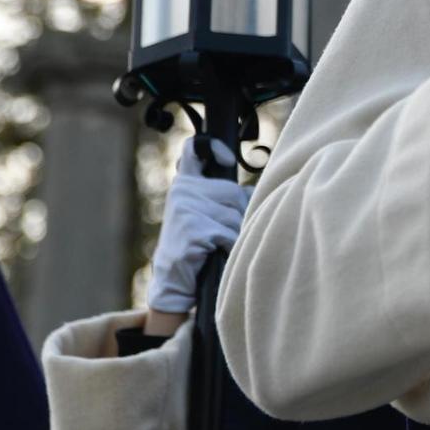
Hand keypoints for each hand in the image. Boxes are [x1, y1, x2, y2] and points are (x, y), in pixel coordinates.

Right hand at [147, 139, 250, 315]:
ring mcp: (185, 209)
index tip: (228, 159)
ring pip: (235, 215)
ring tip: (217, 245)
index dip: (213, 148)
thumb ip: (222, 196)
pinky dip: (230, 246)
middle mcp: (182, 191)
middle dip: (238, 214)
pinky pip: (229, 233)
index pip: (194, 150)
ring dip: (235, 233)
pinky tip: (216, 253)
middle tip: (221, 233)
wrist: (175, 281)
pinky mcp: (193, 228)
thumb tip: (254, 191)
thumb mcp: (206, 214)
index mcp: (185, 183)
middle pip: (234, 192)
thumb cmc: (197, 246)